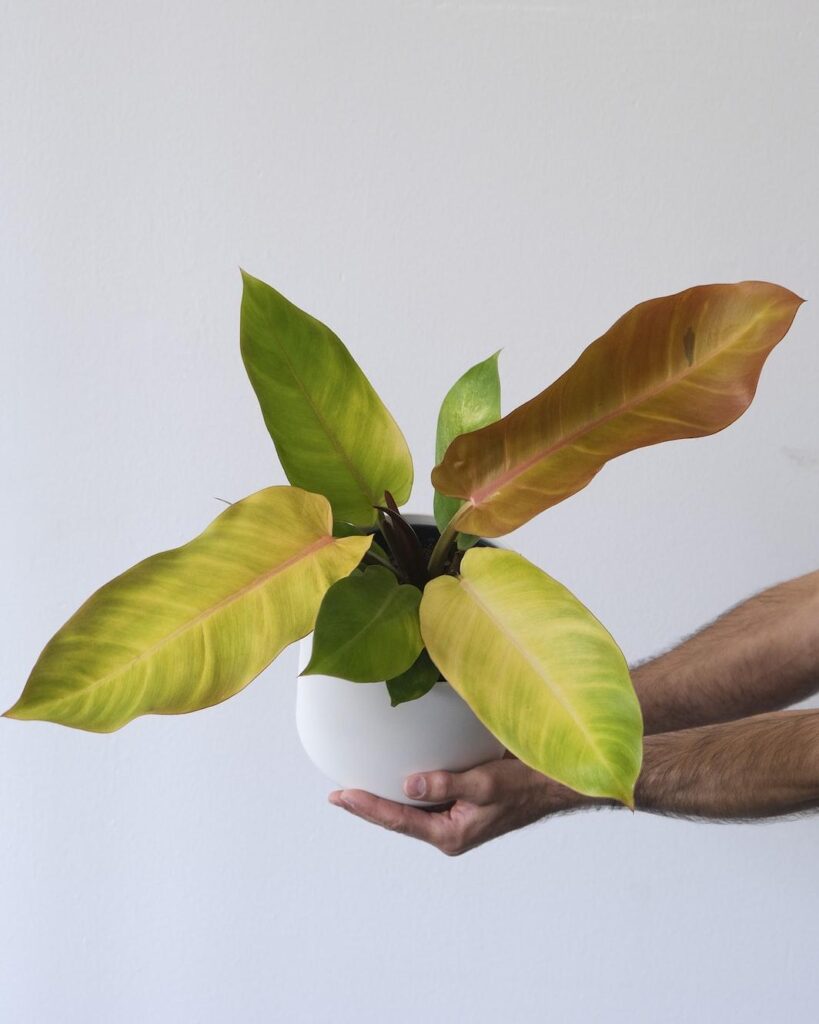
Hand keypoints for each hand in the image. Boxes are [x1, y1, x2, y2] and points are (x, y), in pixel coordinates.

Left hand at [329, 755, 593, 855]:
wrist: (558, 785)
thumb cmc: (527, 784)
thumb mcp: (486, 783)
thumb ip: (447, 784)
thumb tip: (407, 785)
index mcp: (451, 834)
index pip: (398, 820)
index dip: (366, 807)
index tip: (340, 795)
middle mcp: (449, 830)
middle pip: (399, 818)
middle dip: (369, 806)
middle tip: (337, 794)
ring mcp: (456, 819)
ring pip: (412, 809)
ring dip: (387, 797)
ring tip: (358, 786)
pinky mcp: (462, 804)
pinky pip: (429, 797)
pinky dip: (410, 786)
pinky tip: (398, 772)